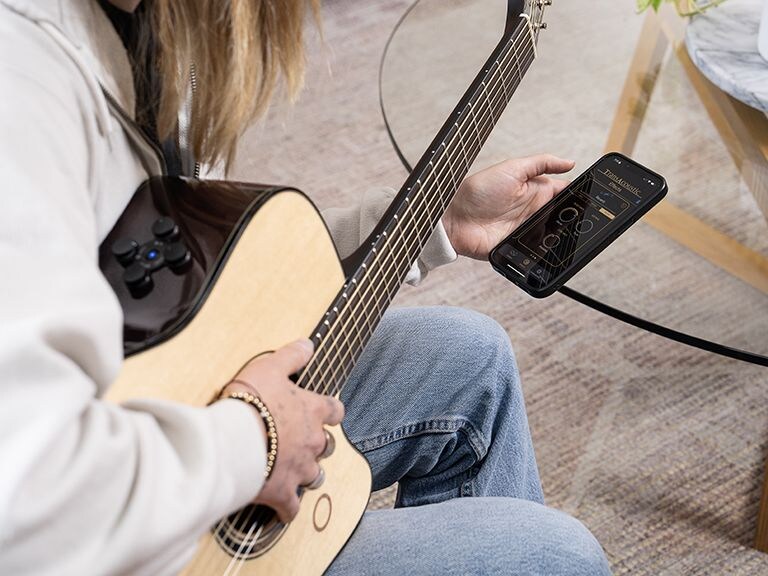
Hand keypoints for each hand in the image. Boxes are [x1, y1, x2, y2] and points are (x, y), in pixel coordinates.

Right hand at [221, 339, 344, 522]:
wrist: (233, 440)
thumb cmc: (251, 400)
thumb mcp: (270, 367)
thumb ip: (291, 356)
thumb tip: (308, 343)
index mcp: (312, 411)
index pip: (335, 410)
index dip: (330, 412)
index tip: (325, 412)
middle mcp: (312, 441)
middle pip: (327, 446)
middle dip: (318, 446)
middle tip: (302, 443)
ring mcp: (300, 469)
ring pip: (316, 476)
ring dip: (308, 474)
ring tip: (295, 473)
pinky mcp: (283, 493)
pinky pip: (292, 508)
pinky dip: (288, 509)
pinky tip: (283, 510)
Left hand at [443, 154, 574, 258]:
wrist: (454, 218)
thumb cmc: (478, 190)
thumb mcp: (512, 168)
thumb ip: (541, 163)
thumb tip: (570, 162)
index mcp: (535, 190)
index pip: (565, 193)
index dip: (579, 195)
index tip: (593, 198)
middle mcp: (533, 210)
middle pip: (563, 216)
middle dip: (574, 218)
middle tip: (586, 219)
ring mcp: (526, 230)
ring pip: (554, 235)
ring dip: (562, 235)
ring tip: (572, 233)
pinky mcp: (518, 247)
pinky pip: (537, 251)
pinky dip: (546, 250)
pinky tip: (553, 248)